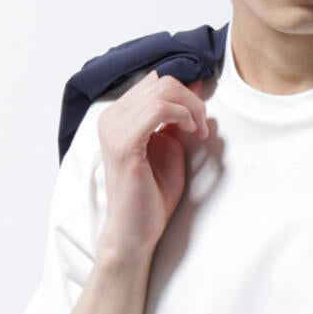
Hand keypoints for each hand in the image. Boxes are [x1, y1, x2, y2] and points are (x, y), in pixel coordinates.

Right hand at [97, 69, 213, 257]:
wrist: (136, 231)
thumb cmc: (152, 195)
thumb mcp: (170, 146)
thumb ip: (178, 117)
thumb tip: (194, 84)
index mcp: (117, 117)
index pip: (155, 82)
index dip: (184, 95)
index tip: (199, 120)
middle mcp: (110, 119)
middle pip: (161, 83)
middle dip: (192, 101)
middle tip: (202, 127)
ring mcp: (114, 130)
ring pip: (161, 92)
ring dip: (191, 108)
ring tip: (198, 131)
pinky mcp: (124, 145)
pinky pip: (158, 110)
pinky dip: (182, 115)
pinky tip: (191, 131)